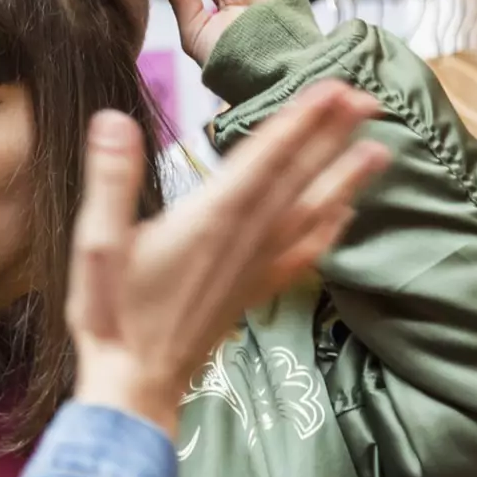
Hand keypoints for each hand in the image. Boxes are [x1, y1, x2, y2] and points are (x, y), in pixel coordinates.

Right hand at [65, 82, 385, 437]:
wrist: (135, 387)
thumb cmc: (112, 316)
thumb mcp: (96, 243)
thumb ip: (110, 180)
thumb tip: (112, 120)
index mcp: (209, 218)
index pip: (265, 157)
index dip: (301, 120)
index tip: (334, 89)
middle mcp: (244, 238)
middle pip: (298, 177)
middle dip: (334, 135)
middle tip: (370, 98)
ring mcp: (255, 267)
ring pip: (311, 213)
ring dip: (345, 179)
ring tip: (379, 150)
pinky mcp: (255, 291)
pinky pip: (304, 254)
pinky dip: (329, 231)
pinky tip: (344, 216)